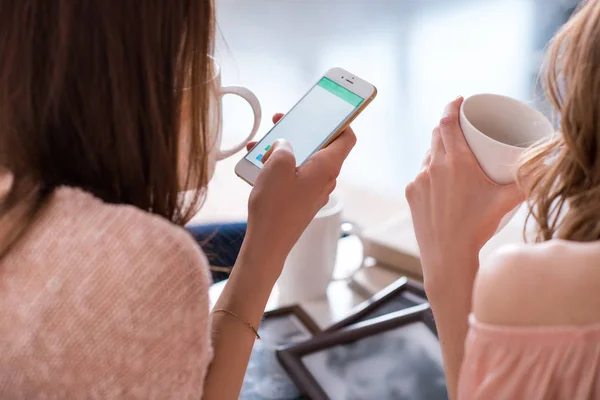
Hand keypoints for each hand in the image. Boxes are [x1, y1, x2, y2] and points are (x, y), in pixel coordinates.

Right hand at [242, 113, 355, 281]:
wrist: (268, 244)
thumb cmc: (275, 206)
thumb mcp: (276, 165)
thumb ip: (283, 146)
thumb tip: (284, 145)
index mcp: (327, 166)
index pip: (346, 137)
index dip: (340, 121)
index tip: (326, 111)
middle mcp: (326, 179)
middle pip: (321, 147)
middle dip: (301, 132)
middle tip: (281, 122)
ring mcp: (314, 191)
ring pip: (304, 161)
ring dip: (285, 150)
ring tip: (261, 146)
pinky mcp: (302, 201)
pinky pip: (295, 176)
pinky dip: (281, 167)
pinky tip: (259, 166)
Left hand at [405, 97, 522, 288]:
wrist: (447, 255)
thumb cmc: (478, 227)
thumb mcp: (507, 201)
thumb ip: (527, 181)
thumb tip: (544, 167)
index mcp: (455, 161)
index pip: (447, 122)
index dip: (451, 107)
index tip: (459, 101)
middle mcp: (432, 167)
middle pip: (436, 135)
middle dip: (447, 126)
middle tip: (461, 126)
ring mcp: (418, 180)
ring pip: (427, 155)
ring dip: (438, 150)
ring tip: (452, 153)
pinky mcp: (411, 194)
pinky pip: (420, 174)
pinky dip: (430, 171)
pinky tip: (438, 177)